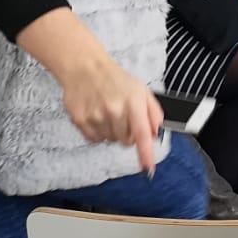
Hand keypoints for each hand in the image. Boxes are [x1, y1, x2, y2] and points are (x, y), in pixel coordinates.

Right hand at [57, 57, 163, 174]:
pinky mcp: (80, 120)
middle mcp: (114, 111)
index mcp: (133, 103)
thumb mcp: (142, 92)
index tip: (149, 169)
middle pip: (126, 141)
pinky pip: (94, 139)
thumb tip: (157, 134)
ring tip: (109, 112)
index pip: (142, 134)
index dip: (146, 154)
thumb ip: (154, 113)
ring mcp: (96, 117)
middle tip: (123, 116)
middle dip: (128, 133)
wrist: (86, 68)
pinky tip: (97, 116)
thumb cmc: (116, 80)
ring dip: (112, 132)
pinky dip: (98, 132)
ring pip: (110, 141)